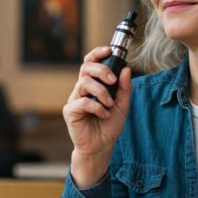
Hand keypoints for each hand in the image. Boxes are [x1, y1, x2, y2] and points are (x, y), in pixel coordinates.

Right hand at [63, 46, 132, 188]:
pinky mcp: (70, 111)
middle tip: (113, 81)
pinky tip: (103, 114)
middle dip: (101, 70)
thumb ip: (125, 88)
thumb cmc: (109, 126)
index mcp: (93, 84)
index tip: (109, 50)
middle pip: (85, 67)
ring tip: (110, 104)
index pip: (91, 62)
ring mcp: (74, 99)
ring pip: (84, 83)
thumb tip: (127, 69)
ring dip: (101, 91)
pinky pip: (83, 102)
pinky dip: (97, 107)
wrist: (101, 147)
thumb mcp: (123, 106)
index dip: (97, 53)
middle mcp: (81, 89)